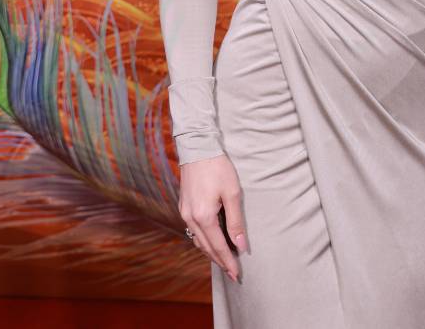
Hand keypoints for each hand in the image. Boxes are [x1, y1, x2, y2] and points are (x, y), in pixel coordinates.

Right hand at [178, 153, 247, 280]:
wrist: (197, 148)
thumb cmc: (218, 168)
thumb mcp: (232, 193)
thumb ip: (236, 222)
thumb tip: (241, 246)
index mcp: (203, 217)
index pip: (218, 247)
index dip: (228, 262)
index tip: (237, 275)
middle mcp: (190, 218)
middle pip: (206, 248)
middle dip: (220, 261)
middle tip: (233, 273)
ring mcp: (184, 213)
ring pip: (198, 241)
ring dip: (211, 252)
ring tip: (224, 261)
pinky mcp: (183, 207)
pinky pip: (193, 231)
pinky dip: (204, 241)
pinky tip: (212, 242)